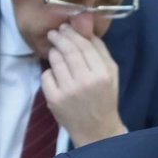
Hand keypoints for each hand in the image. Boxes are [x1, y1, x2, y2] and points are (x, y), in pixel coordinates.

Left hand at [42, 24, 125, 144]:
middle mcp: (85, 81)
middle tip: (54, 32)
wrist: (97, 130)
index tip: (65, 27)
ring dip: (53, 53)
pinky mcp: (54, 100)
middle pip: (68, 50)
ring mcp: (68, 91)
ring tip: (55, 51)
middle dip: (59, 37)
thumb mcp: (111, 74)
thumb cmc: (105, 98)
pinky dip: (49, 73)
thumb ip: (100, 50)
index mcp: (102, 74)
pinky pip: (46, 76)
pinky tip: (56, 76)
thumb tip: (84, 27)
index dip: (72, 33)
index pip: (84, 45)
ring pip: (55, 60)